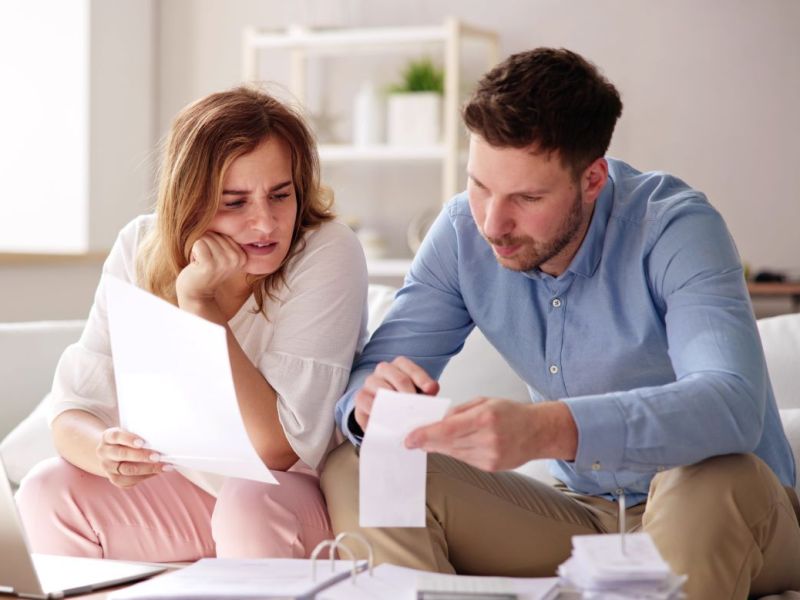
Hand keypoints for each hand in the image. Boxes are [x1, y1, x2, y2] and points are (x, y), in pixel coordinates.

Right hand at [96, 428, 172, 487]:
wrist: (110, 453)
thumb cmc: (126, 439)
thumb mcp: (127, 431)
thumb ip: (139, 432)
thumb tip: (162, 436)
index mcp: (107, 437)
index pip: (116, 436)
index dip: (129, 439)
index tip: (142, 442)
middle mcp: (104, 452)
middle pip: (122, 454)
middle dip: (141, 456)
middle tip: (158, 456)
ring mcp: (107, 467)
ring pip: (127, 470)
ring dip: (148, 468)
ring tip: (165, 466)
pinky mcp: (114, 479)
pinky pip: (130, 480)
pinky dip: (146, 476)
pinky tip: (158, 472)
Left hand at [175, 232, 246, 306]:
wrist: (196, 293)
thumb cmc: (205, 269)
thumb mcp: (221, 254)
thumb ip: (225, 240)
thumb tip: (218, 213)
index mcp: (242, 255)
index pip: (224, 232)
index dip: (214, 243)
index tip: (214, 259)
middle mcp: (236, 259)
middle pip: (215, 233)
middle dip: (206, 245)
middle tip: (206, 262)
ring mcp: (224, 262)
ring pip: (206, 237)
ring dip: (198, 249)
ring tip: (201, 263)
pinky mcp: (210, 265)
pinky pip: (198, 243)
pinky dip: (193, 252)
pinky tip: (196, 265)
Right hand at [354, 356, 438, 431]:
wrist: (384, 416)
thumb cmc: (402, 401)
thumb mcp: (418, 395)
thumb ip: (427, 390)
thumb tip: (431, 389)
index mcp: (400, 366)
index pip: (411, 368)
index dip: (422, 379)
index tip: (430, 391)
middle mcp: (384, 370)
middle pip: (398, 377)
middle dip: (408, 392)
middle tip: (415, 406)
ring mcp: (370, 382)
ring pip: (380, 386)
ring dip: (392, 401)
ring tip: (401, 414)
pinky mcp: (360, 397)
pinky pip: (366, 400)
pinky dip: (376, 408)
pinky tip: (385, 417)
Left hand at [404, 398, 577, 471]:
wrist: (538, 432)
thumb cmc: (511, 413)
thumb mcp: (484, 401)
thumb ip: (459, 411)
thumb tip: (436, 422)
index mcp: (484, 418)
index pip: (447, 429)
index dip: (425, 435)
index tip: (409, 438)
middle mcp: (487, 439)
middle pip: (448, 444)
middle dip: (427, 442)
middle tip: (412, 439)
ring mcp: (490, 456)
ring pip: (454, 453)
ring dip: (439, 448)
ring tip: (427, 441)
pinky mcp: (491, 467)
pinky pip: (464, 460)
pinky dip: (454, 452)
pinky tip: (449, 446)